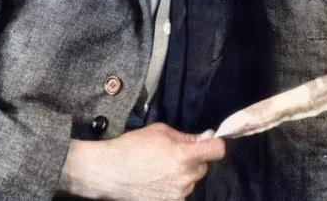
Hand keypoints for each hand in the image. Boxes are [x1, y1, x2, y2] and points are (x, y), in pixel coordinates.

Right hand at [57, 122, 225, 199]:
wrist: (109, 172)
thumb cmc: (132, 147)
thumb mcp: (160, 131)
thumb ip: (187, 136)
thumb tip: (207, 136)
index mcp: (184, 157)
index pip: (217, 150)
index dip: (215, 143)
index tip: (208, 142)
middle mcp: (185, 178)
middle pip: (203, 166)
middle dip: (193, 159)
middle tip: (173, 153)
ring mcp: (177, 194)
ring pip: (191, 180)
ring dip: (183, 173)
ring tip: (160, 168)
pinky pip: (180, 192)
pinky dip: (173, 186)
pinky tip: (157, 179)